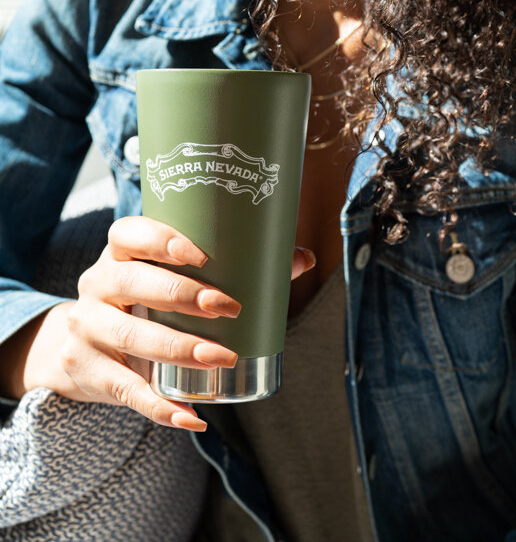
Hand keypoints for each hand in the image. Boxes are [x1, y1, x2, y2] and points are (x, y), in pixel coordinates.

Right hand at [2, 217, 315, 431]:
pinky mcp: (88, 372)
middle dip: (182, 295)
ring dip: (179, 348)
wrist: (79, 346)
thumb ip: (235, 266)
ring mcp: (87, 329)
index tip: (200, 254)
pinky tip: (194, 417)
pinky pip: (126, 391)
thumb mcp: (172, 278)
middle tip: (228, 306)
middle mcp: (97, 284)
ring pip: (131, 337)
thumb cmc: (146, 300)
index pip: (128, 233)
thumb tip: (303, 258)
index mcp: (119, 253)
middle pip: (132, 282)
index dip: (159, 239)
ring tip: (222, 357)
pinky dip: (162, 407)